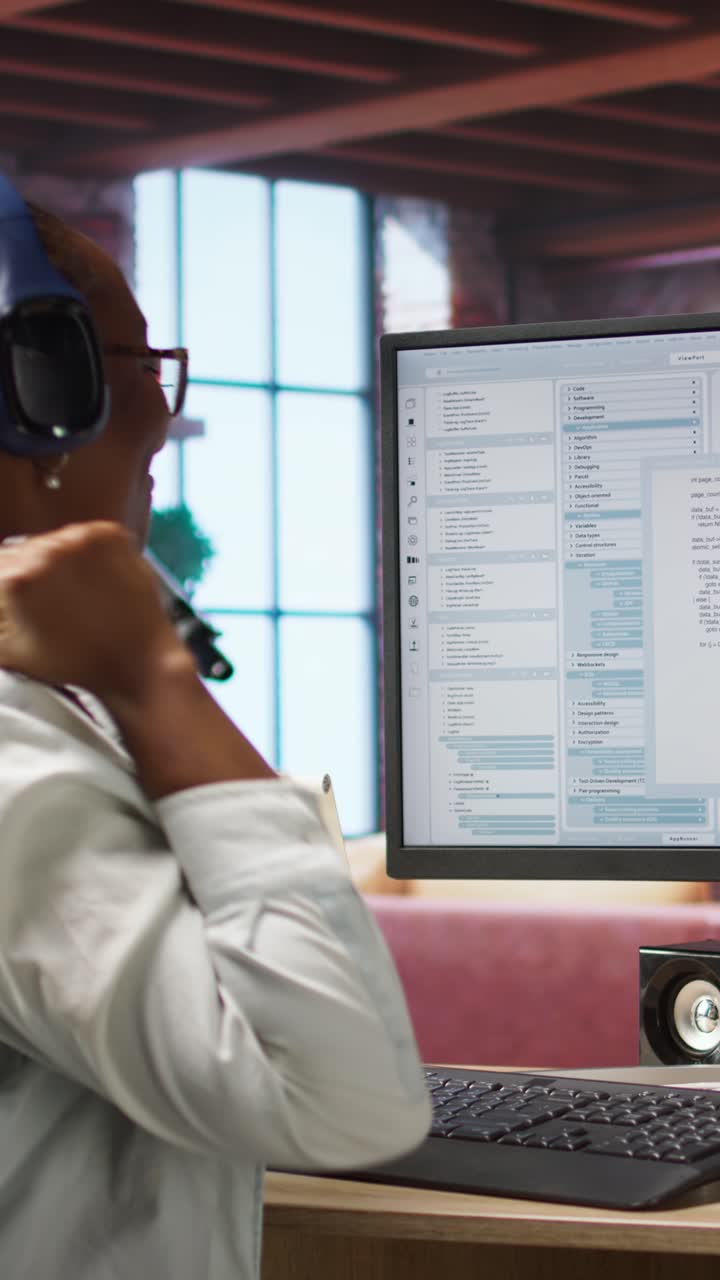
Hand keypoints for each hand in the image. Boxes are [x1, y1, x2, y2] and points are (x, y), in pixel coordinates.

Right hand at [0, 521, 191, 702]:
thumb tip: (2, 607)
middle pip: (23, 551)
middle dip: (32, 574)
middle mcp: (47, 550)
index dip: (8, 588)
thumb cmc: (80, 663)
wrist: (137, 661)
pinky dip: (88, 554)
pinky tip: (94, 582)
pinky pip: (86, 537)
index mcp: (18, 579)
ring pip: (54, 541)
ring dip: (59, 562)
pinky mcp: (109, 536)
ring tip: (76, 595)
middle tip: (50, 601)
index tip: (18, 599)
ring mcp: (80, 539)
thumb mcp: (13, 652)